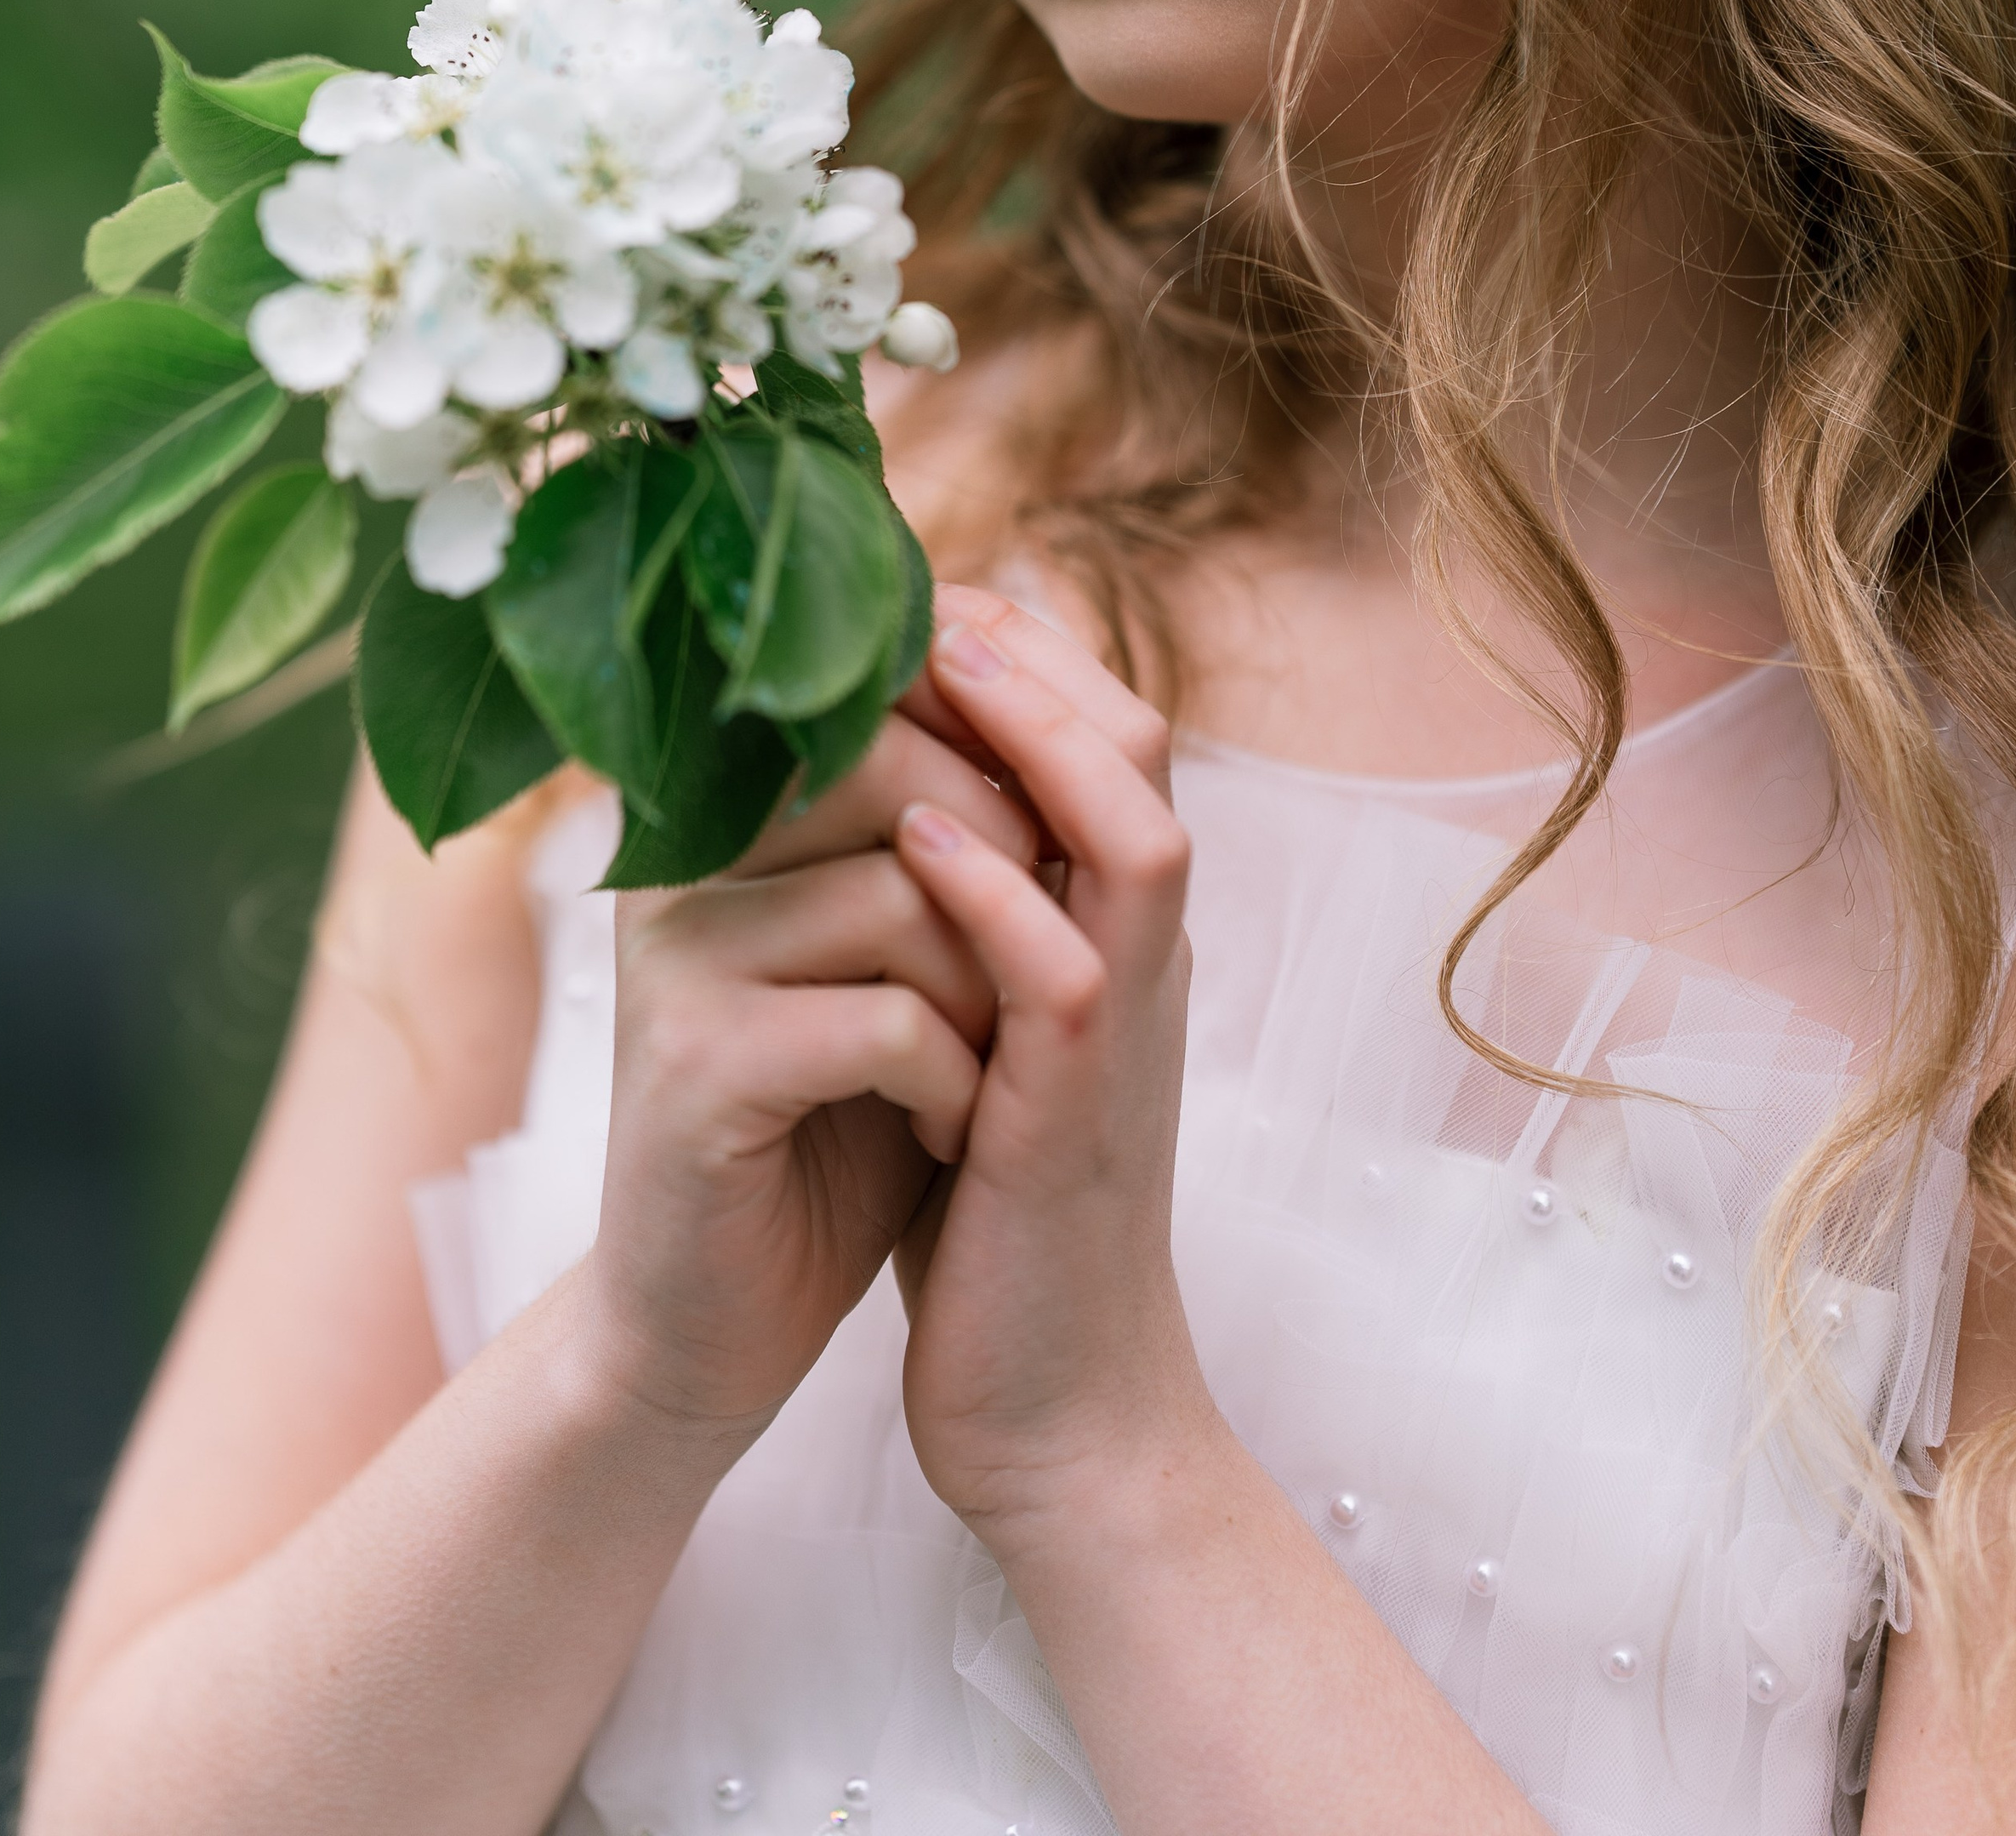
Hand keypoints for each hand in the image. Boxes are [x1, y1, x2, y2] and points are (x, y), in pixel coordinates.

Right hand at [577, 708, 1039, 1455]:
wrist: (716, 1329)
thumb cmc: (833, 1131)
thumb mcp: (908, 963)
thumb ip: (958, 832)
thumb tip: (1073, 691)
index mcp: (729, 808)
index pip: (876, 689)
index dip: (998, 743)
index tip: (1051, 850)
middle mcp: (686, 853)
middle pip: (893, 764)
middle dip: (1013, 865)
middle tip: (1033, 976)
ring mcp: (678, 949)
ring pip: (906, 892)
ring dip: (994, 992)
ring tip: (990, 1065)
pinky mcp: (692, 1059)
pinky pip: (887, 1020)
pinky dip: (956, 1082)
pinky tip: (947, 1132)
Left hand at [887, 587, 1217, 1557]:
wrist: (1053, 1420)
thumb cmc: (992, 1224)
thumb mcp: (981, 1038)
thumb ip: (964, 930)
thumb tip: (875, 811)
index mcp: (1109, 939)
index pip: (1104, 742)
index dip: (1020, 655)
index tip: (916, 601)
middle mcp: (1138, 964)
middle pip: (1140, 750)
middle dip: (1035, 658)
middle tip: (929, 596)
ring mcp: (1125, 1037)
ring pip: (1136, 833)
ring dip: (1039, 739)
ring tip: (940, 669)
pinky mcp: (1078, 1120)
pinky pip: (1067, 973)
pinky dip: (1000, 896)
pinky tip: (920, 845)